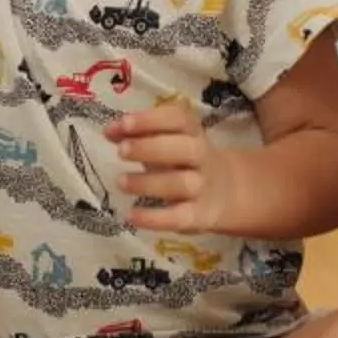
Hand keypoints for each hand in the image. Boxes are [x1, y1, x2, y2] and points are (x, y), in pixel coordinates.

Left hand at [104, 100, 247, 232]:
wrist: (227, 192)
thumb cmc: (184, 160)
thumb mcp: (165, 142)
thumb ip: (136, 134)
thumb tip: (109, 131)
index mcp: (193, 132)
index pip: (179, 119)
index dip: (151, 120)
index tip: (124, 123)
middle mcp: (201, 156)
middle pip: (185, 149)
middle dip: (151, 148)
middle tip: (121, 151)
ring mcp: (203, 187)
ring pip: (181, 183)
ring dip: (149, 182)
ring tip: (120, 181)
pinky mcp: (199, 217)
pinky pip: (179, 218)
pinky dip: (155, 218)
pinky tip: (131, 215)